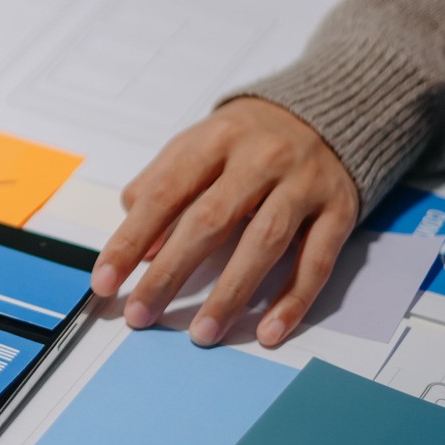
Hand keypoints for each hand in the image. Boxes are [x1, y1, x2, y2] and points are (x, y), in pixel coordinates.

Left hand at [91, 97, 360, 347]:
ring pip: (263, 243)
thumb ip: (161, 188)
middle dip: (170, 273)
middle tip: (141, 315)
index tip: (106, 281)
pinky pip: (316, 261)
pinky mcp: (339, 209)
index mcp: (215, 140)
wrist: (330, 111)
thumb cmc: (248, 140)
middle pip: (210, 221)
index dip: (130, 240)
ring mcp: (303, 184)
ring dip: (230, 294)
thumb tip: (138, 251)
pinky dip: (293, 300)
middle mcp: (260, 158)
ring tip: (203, 333)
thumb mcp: (198, 146)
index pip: (164, 194)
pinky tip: (269, 331)